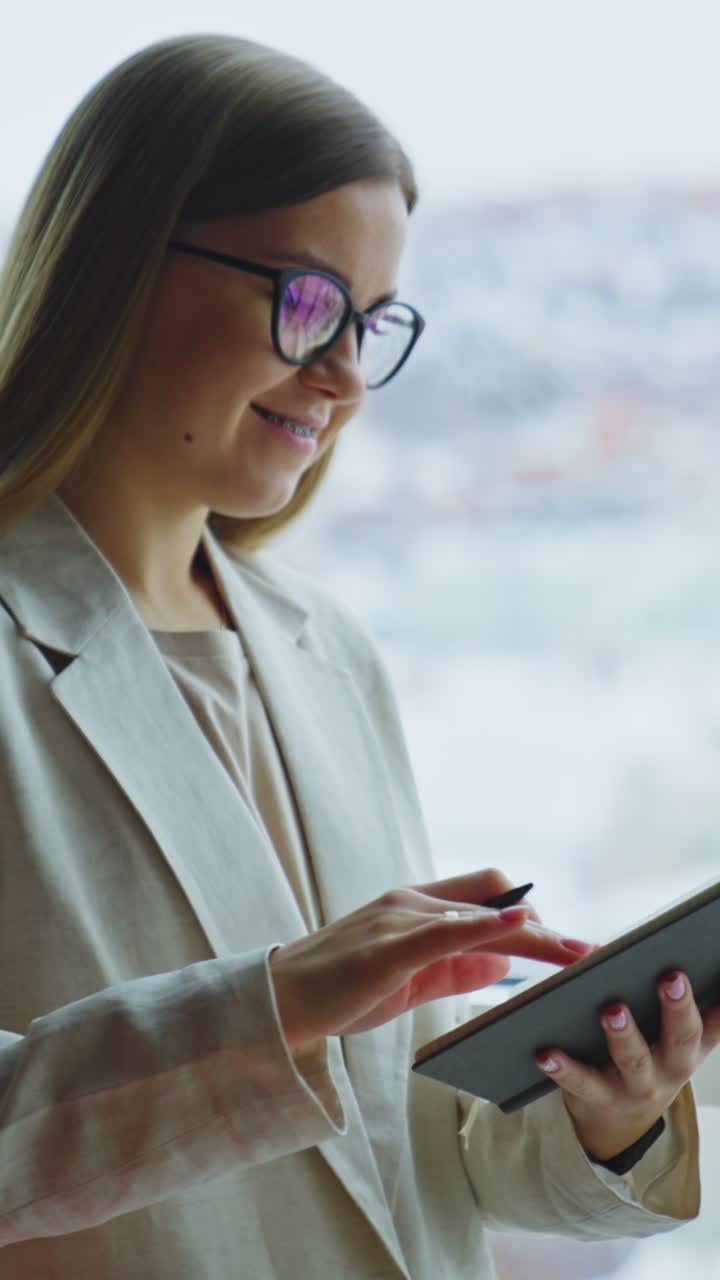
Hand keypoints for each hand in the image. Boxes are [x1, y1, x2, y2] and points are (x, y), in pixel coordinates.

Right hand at [270, 870, 591, 1047]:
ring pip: (482, 914)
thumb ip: (457, 967)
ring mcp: (400, 918)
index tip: (566, 943)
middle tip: (582, 954)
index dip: (528, 913)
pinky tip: (519, 928)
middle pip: (494, 892)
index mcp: (416, 906)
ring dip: (536, 935)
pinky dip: (488, 926)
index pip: (486, 891)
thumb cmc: (341, 990)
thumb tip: (506, 959)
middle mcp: (412, 901)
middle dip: (543, 923)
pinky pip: (447, 930)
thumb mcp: (409, 978)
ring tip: (575, 955)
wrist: (281, 1000)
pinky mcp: (389, 945)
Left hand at [536, 971, 719, 1160]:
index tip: (718, 969)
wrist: (619, 1122)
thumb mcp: (663, 1033)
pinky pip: (583, 1083)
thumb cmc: (644, 1055)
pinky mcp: (602, 1099)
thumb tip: (626, 948)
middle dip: (677, 1008)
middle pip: (681, 1038)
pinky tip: (546, 1054)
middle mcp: (673, 1068)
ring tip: (612, 1010)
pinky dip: (563, 1068)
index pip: (714, 1021)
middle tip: (670, 978)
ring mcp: (638, 1087)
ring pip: (634, 1061)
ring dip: (624, 1035)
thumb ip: (656, 994)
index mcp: (692, 1045)